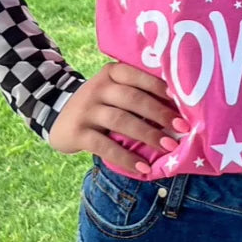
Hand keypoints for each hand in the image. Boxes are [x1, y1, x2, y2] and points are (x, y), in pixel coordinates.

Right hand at [47, 61, 181, 171]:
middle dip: (160, 114)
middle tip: (182, 128)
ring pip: (121, 120)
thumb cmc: (100, 104)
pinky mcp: (77, 132)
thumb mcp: (114, 91)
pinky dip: (125, 157)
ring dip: (147, 135)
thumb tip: (177, 114)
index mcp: (112, 73)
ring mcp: (86, 110)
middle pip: (133, 99)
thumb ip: (137, 95)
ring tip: (168, 147)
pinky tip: (142, 168)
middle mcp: (98, 88)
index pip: (139, 76)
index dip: (161, 89)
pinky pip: (104, 146)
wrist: (58, 116)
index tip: (183, 103)